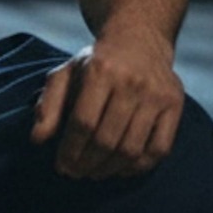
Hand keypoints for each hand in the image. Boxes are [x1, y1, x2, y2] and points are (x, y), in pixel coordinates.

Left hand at [30, 29, 184, 180]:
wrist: (139, 39)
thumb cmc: (96, 63)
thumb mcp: (66, 73)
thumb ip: (49, 104)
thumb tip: (37, 139)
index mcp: (101, 70)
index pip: (83, 122)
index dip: (70, 150)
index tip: (61, 166)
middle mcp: (132, 81)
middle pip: (106, 139)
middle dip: (86, 164)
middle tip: (76, 173)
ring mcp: (157, 94)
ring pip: (131, 149)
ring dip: (108, 169)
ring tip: (94, 173)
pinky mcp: (175, 105)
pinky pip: (158, 150)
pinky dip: (137, 167)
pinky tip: (120, 168)